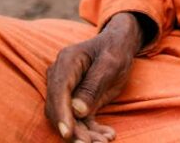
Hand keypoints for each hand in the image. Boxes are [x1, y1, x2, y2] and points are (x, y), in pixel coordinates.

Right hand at [45, 12, 142, 141]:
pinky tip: (108, 135)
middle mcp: (62, 78)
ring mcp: (68, 91)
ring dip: (84, 133)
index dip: (62, 114)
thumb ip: (93, 85)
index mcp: (67, 62)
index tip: (67, 133)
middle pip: (60, 109)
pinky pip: (82, 120)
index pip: (59, 91)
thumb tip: (77, 111)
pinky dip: (92, 130)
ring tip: (103, 142)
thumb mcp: (110, 63)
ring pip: (70, 118)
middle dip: (73, 129)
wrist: (120, 45)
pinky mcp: (78, 102)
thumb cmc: (115, 49)